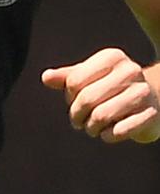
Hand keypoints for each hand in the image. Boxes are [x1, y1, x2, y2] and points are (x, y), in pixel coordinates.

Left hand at [41, 47, 159, 143]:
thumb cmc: (113, 86)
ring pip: (101, 116)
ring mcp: (143, 92)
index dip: (69, 96)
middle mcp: (130, 70)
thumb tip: (46, 77)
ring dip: (91, 127)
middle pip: (87, 98)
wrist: (154, 99)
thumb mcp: (90, 77)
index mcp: (112, 57)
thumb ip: (67, 77)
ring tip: (91, 128)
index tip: (72, 102)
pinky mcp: (151, 115)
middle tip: (77, 122)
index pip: (75, 81)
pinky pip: (119, 131)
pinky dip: (108, 136)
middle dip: (77, 115)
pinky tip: (107, 134)